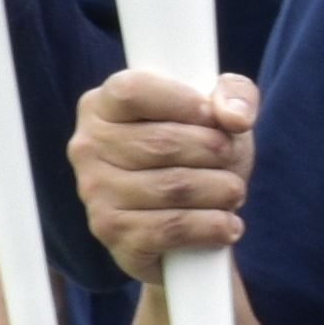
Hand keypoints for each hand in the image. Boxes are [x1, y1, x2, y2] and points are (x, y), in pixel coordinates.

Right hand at [72, 68, 256, 286]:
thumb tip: (235, 117)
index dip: (185, 102)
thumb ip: (236, 94)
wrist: (192, 217)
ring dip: (222, 190)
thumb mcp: (220, 112)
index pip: (134, 91)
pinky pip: (173, 228)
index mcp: (102, 105)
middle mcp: (88, 147)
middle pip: (163, 143)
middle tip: (231, 160)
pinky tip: (227, 224)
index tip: (215, 118)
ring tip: (232, 191)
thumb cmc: (201, 151)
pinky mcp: (112, 233)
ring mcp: (95, 193)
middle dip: (217, 152)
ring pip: (174, 188)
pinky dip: (214, 226)